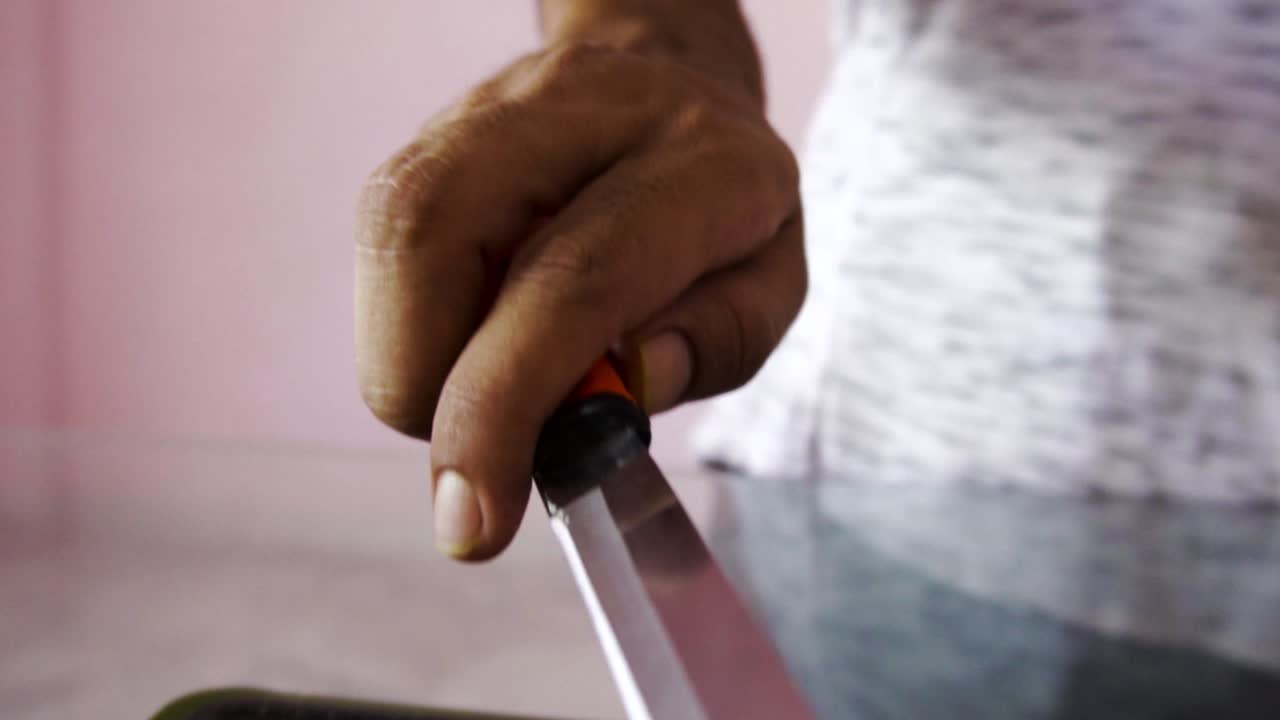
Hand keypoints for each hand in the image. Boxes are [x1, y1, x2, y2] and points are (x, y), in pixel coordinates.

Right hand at [355, 41, 804, 560]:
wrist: (671, 83)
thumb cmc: (725, 214)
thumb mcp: (767, 291)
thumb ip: (710, 344)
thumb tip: (605, 401)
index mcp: (700, 160)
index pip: (574, 278)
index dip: (505, 402)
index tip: (471, 520)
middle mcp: (581, 107)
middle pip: (431, 229)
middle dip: (423, 382)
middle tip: (474, 454)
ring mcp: (491, 106)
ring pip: (388, 233)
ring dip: (413, 354)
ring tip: (491, 381)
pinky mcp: (432, 130)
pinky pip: (383, 239)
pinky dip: (413, 322)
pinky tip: (476, 333)